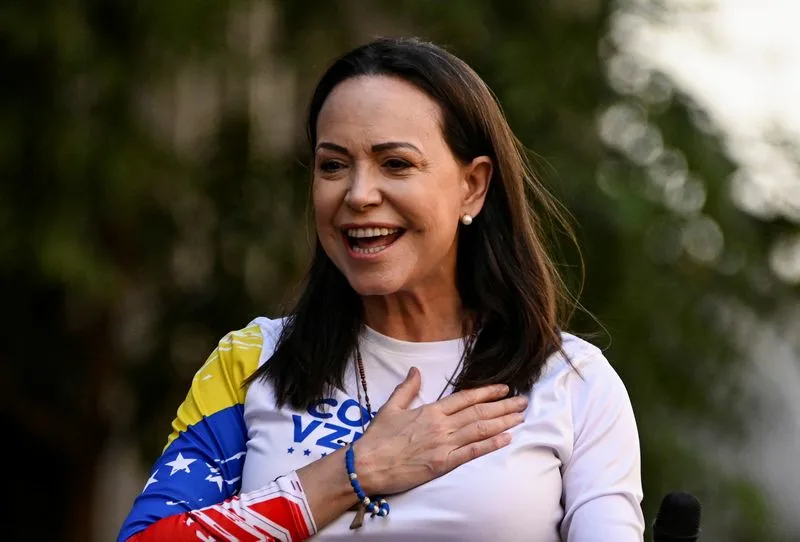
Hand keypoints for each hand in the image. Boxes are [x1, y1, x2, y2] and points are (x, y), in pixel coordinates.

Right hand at [353, 366, 526, 495]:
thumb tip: (415, 370)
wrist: (367, 464)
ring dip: (503, 422)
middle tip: (523, 401)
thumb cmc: (377, 438)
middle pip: (479, 412)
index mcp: (430, 411)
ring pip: (480, 430)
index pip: (465, 398)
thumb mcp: (390, 407)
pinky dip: (491, 444)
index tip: (504, 388)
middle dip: (504, 406)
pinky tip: (506, 438)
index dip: (487, 392)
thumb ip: (407, 388)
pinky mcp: (443, 464)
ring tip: (521, 416)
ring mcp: (444, 445)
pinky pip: (472, 453)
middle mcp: (441, 425)